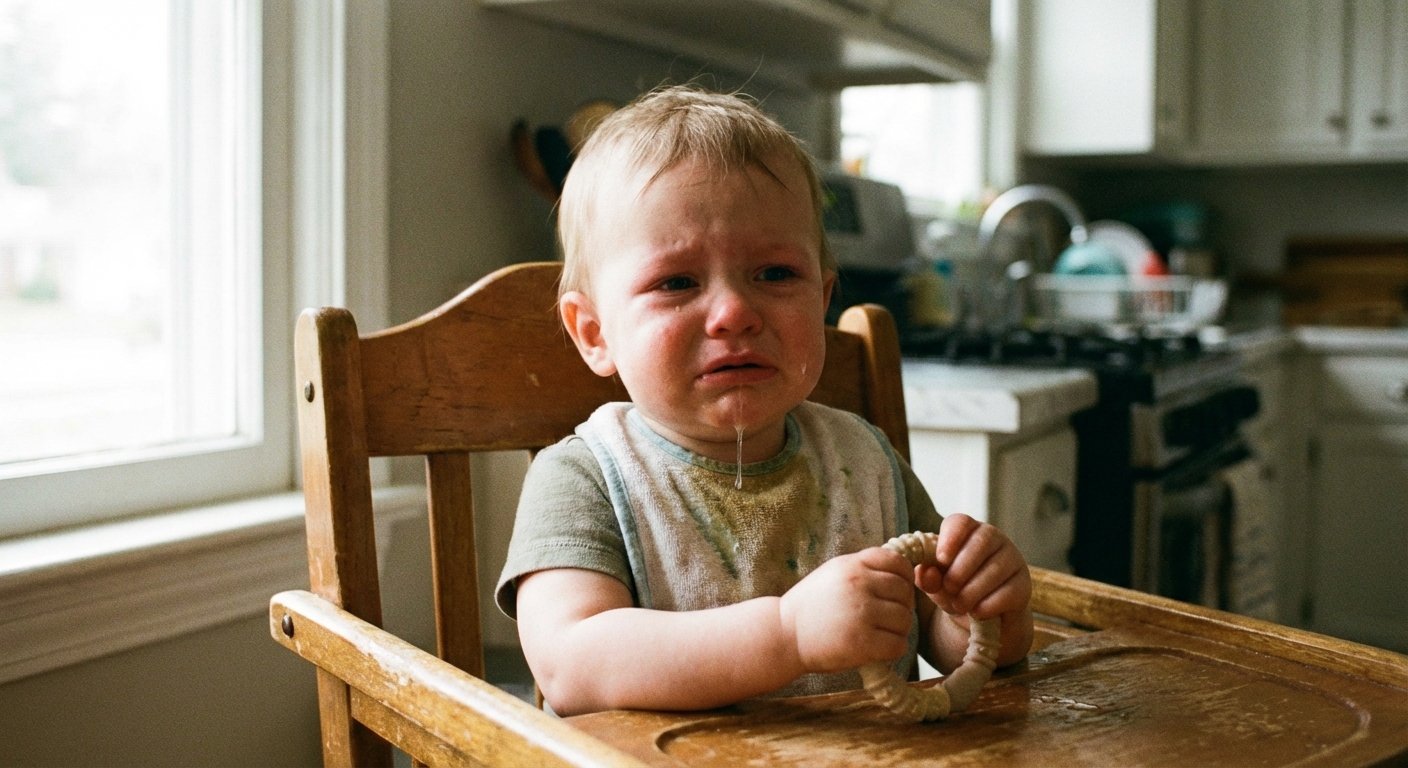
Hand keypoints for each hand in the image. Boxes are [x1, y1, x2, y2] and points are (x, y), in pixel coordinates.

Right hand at [778, 548, 914, 673]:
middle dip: (902, 606)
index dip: (905, 576)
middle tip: (888, 617)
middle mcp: (859, 585)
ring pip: (905, 619)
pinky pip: (898, 644)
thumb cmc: (810, 606)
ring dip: (899, 629)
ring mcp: (861, 613)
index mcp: (852, 565)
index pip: (898, 562)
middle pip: (905, 592)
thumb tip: (899, 573)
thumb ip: (862, 569)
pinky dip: (894, 649)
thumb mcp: (833, 573)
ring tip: (882, 633)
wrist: (784, 634)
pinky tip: (880, 649)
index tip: (898, 590)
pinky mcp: (862, 642)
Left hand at [913, 514, 1030, 620]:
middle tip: (949, 588)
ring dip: (971, 592)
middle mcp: (994, 539)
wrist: (981, 615)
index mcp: (968, 531)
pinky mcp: (1024, 585)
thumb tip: (926, 572)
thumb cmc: (955, 589)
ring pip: (994, 570)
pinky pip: (1007, 593)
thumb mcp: (936, 583)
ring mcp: (1013, 560)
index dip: (950, 538)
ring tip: (959, 604)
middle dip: (960, 569)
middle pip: (981, 542)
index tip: (941, 559)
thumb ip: (926, 576)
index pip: (961, 522)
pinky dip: (987, 606)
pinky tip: (977, 611)